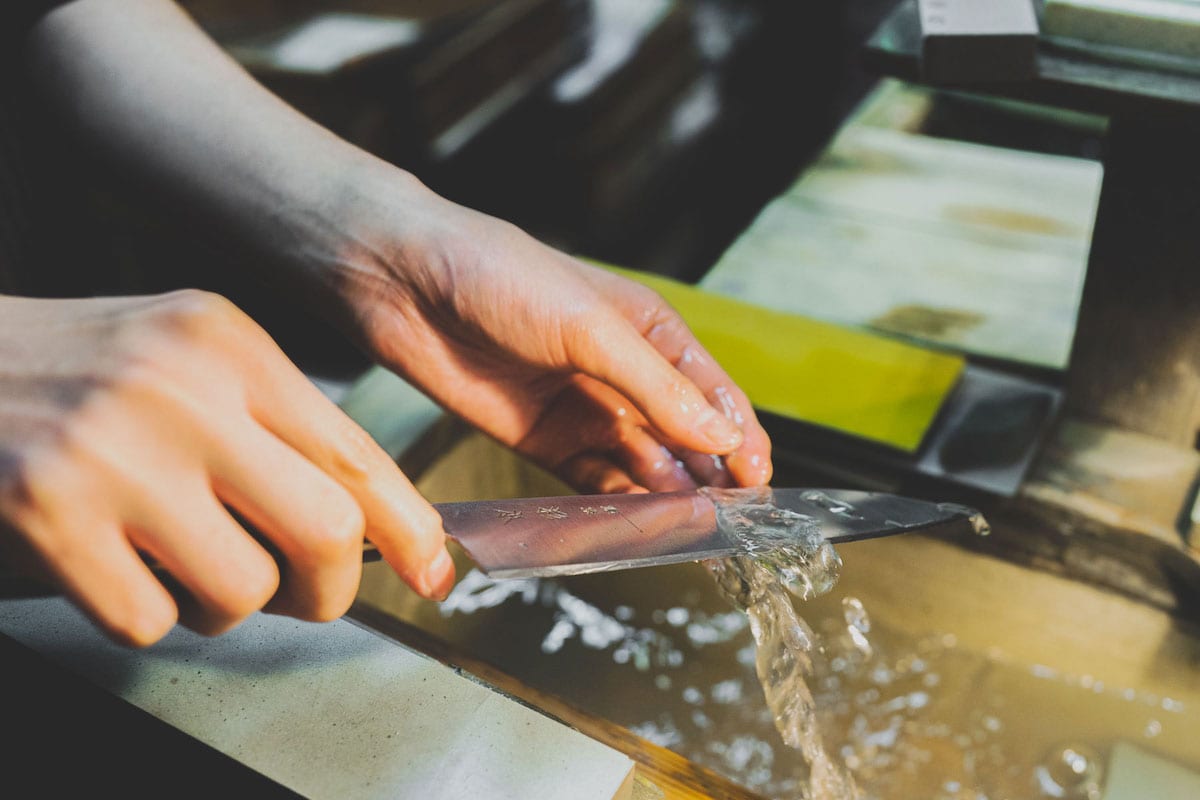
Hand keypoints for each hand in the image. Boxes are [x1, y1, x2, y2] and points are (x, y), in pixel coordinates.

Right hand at [0, 291, 453, 646]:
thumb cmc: (70, 369)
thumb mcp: (184, 359)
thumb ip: (270, 423)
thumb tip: (362, 518)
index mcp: (226, 344)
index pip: (354, 453)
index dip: (410, 526)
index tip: (431, 567)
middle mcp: (181, 390)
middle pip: (325, 529)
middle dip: (328, 587)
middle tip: (303, 590)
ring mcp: (114, 451)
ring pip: (244, 589)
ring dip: (224, 604)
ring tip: (180, 564)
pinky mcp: (48, 511)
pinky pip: (149, 618)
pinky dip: (141, 613)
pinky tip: (113, 566)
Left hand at [322, 177, 772, 494]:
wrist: (404, 285)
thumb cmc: (500, 276)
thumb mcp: (590, 326)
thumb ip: (656, 386)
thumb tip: (722, 438)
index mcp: (649, 332)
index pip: (713, 394)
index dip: (741, 438)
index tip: (759, 482)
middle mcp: (625, 376)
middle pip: (684, 438)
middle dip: (710, 479)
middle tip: (730, 524)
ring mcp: (585, 412)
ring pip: (643, 467)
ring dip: (668, 499)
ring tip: (691, 533)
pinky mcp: (543, 443)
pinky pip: (592, 485)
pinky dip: (618, 507)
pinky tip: (638, 527)